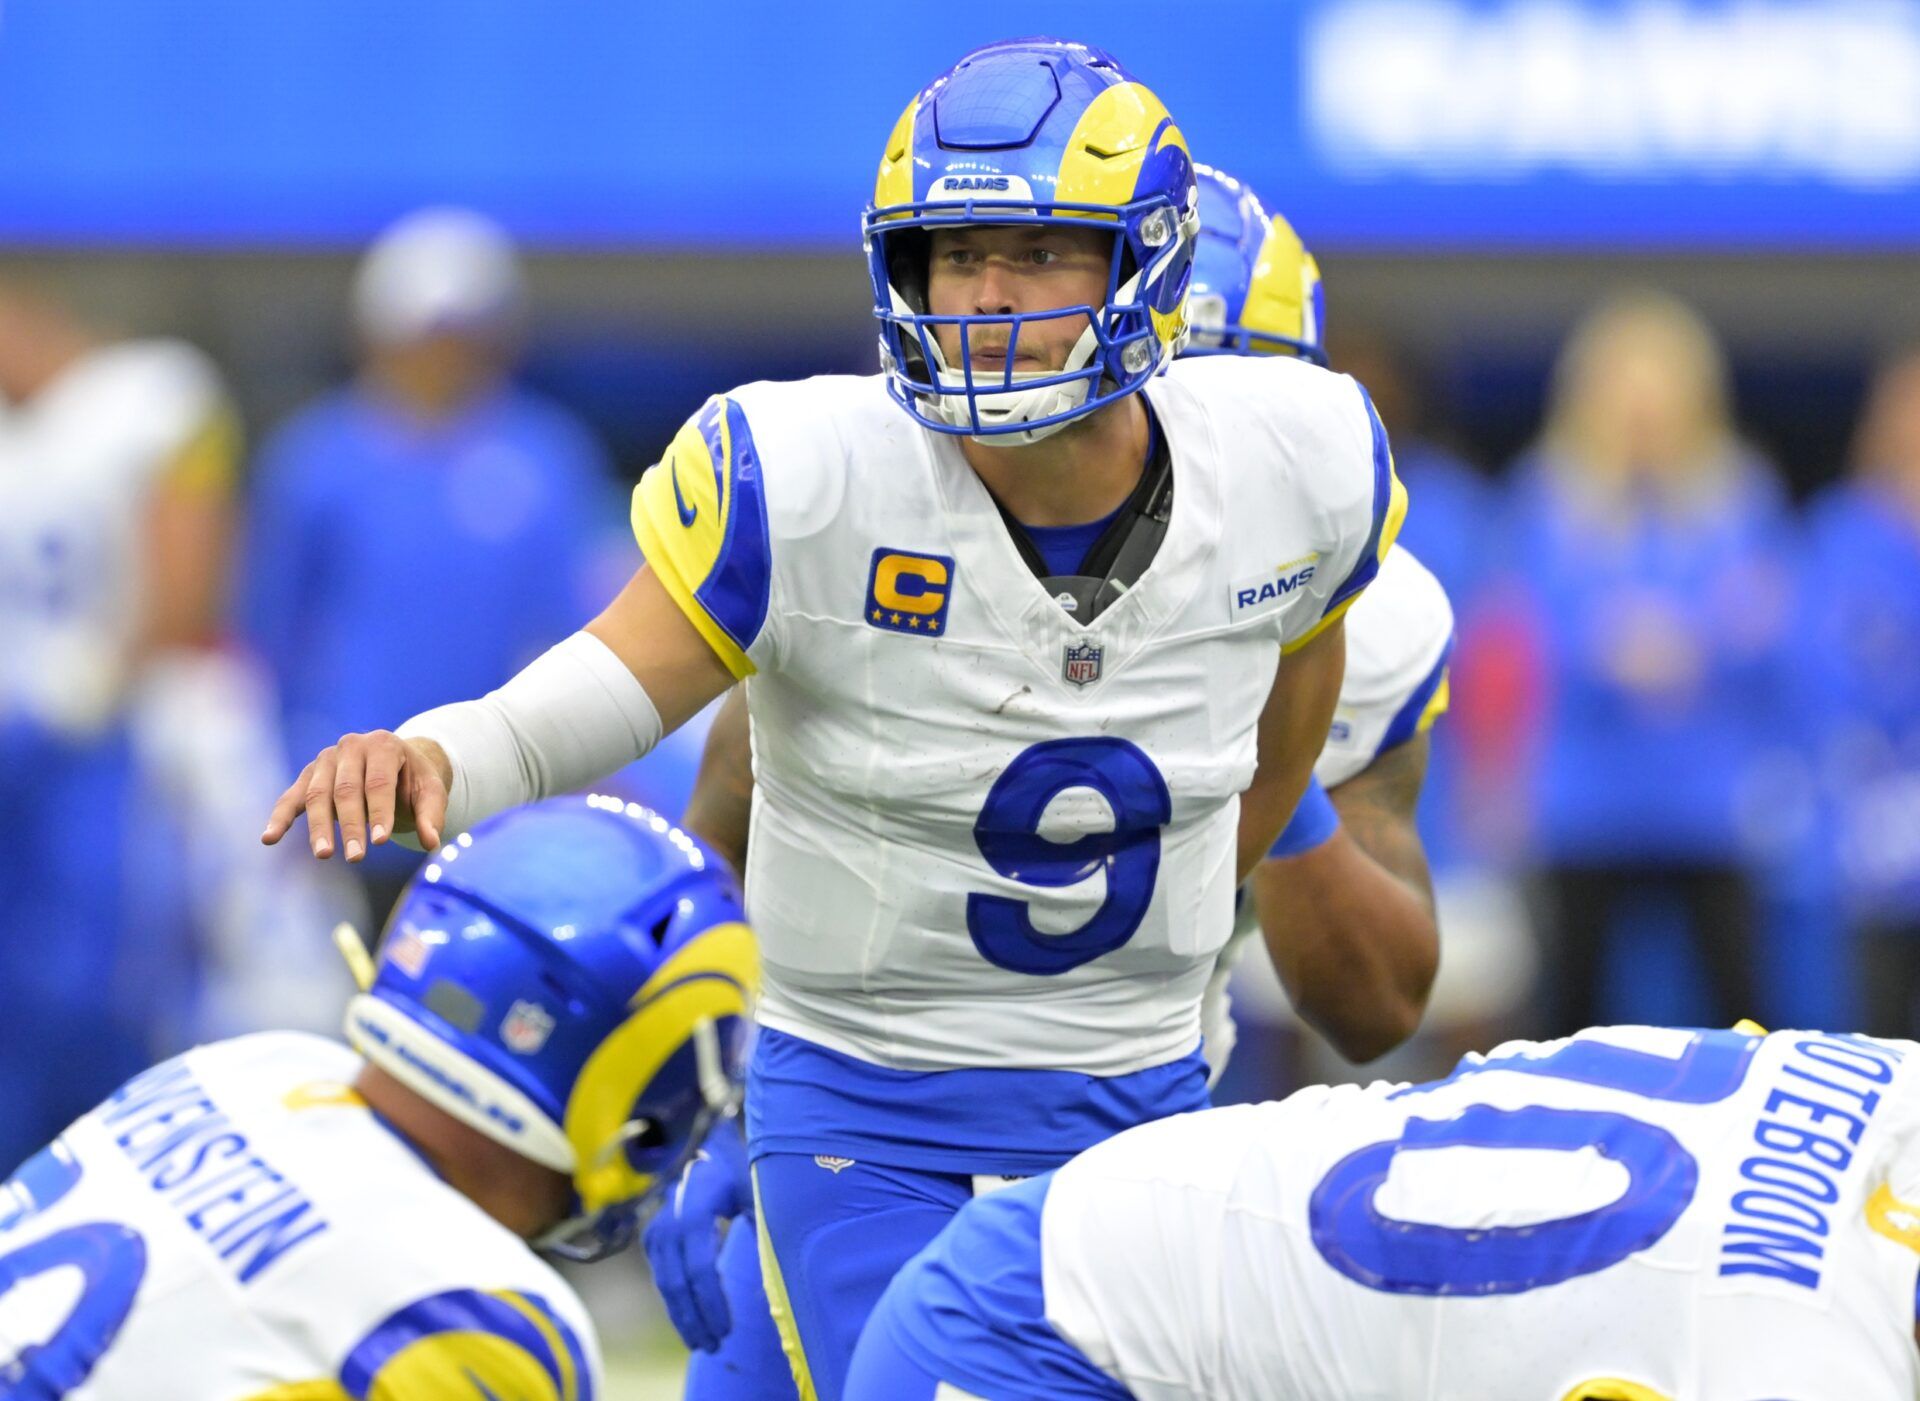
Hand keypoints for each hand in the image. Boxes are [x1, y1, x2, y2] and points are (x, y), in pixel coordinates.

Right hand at [261, 730, 450, 860]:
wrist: (394, 762)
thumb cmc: (412, 779)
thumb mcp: (430, 791)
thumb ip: (431, 815)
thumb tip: (432, 844)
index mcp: (383, 745)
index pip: (378, 782)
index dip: (379, 812)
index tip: (381, 841)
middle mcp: (350, 747)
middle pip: (346, 789)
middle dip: (351, 825)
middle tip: (357, 856)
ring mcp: (325, 760)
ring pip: (317, 795)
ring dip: (319, 827)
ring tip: (325, 854)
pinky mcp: (308, 776)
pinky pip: (292, 797)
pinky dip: (280, 817)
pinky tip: (270, 838)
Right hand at [643, 1117, 750, 1352]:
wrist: (700, 1144)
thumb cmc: (735, 1168)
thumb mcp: (753, 1189)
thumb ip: (762, 1226)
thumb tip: (780, 1271)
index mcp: (693, 1210)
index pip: (700, 1268)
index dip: (713, 1303)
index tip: (727, 1330)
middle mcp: (668, 1223)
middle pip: (678, 1284)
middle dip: (696, 1320)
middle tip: (715, 1346)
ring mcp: (656, 1231)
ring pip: (666, 1286)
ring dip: (684, 1317)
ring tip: (704, 1342)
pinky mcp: (653, 1238)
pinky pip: (663, 1279)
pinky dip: (677, 1303)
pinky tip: (692, 1320)